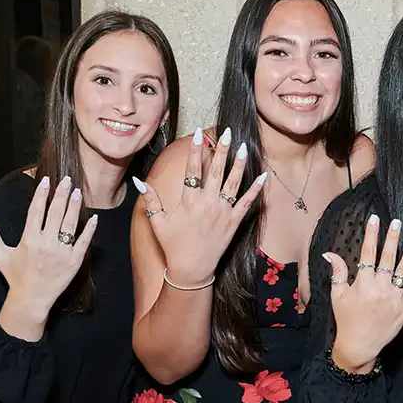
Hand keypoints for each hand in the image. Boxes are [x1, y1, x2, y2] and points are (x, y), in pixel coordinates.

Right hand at [0, 175, 97, 312]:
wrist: (31, 299)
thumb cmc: (15, 277)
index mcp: (29, 240)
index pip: (36, 211)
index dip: (41, 194)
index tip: (46, 180)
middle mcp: (46, 243)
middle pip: (55, 213)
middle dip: (61, 194)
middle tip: (67, 180)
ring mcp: (62, 252)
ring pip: (70, 224)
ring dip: (74, 207)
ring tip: (78, 193)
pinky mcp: (74, 261)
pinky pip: (83, 242)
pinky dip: (89, 230)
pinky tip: (94, 218)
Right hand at [134, 128, 266, 286]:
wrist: (192, 269)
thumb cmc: (173, 245)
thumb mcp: (158, 222)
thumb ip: (151, 200)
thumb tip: (139, 181)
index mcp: (189, 201)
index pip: (192, 170)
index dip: (196, 151)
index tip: (199, 134)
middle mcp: (207, 203)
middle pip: (215, 171)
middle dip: (221, 150)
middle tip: (227, 132)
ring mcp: (223, 212)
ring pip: (233, 183)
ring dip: (239, 164)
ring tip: (244, 146)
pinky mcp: (234, 222)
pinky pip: (247, 203)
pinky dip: (256, 190)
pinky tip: (264, 176)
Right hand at [325, 215, 402, 373]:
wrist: (360, 345)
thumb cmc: (346, 320)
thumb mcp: (338, 295)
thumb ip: (338, 273)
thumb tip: (329, 254)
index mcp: (363, 283)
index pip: (368, 253)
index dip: (372, 235)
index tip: (375, 220)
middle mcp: (380, 288)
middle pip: (387, 258)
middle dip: (392, 238)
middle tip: (397, 222)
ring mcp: (394, 297)